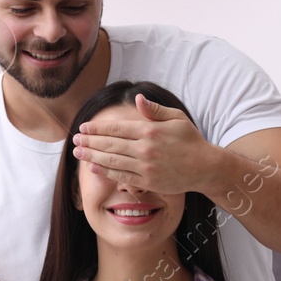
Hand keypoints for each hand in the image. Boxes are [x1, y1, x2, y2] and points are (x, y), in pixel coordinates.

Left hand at [71, 94, 222, 196]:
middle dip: (89, 142)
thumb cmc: (191, 140)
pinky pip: (122, 176)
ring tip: (77, 154)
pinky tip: (94, 168)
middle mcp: (145, 148)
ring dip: (92, 157)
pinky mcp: (148, 181)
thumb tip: (137, 99)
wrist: (205, 167)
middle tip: (74, 141)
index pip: (116, 128)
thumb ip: (155, 110)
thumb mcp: (177, 118)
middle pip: (110, 145)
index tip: (83, 128)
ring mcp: (145, 166)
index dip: (97, 129)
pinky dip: (105, 172)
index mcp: (150, 130)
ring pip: (112, 161)